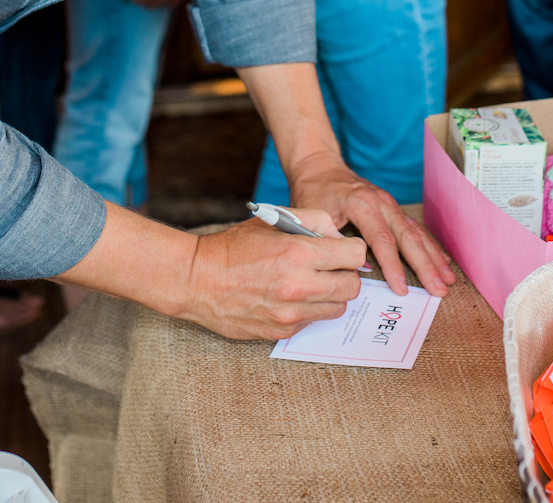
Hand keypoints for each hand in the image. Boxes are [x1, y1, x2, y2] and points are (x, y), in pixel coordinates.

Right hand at [176, 210, 366, 339]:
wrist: (197, 281)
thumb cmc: (234, 247)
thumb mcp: (274, 220)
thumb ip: (314, 221)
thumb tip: (340, 238)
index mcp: (298, 253)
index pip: (355, 255)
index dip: (352, 249)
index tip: (343, 250)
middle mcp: (298, 287)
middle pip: (353, 286)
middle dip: (346, 274)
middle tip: (329, 267)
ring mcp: (291, 314)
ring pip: (338, 308)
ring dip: (331, 294)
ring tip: (311, 282)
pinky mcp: (282, 331)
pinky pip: (314, 321)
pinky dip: (310, 309)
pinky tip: (291, 297)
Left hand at [285, 151, 457, 298]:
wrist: (320, 167)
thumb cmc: (314, 193)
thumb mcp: (312, 218)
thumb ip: (330, 241)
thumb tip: (349, 270)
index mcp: (361, 203)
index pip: (382, 239)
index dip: (393, 266)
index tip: (401, 289)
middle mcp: (381, 202)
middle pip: (408, 237)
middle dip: (425, 266)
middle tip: (438, 290)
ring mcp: (390, 205)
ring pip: (417, 234)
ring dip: (434, 258)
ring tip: (447, 280)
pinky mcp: (393, 209)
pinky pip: (416, 229)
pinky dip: (430, 247)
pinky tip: (442, 262)